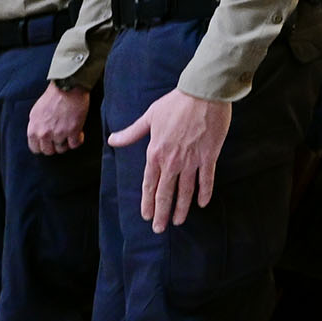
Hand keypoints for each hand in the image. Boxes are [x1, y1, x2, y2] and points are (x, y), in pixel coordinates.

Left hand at [29, 83, 92, 154]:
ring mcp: (58, 133)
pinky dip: (78, 140)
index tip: (49, 143)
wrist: (68, 86)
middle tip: (61, 138)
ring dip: (67, 142)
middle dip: (55, 146)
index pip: (35, 148)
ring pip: (62, 149)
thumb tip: (38, 135)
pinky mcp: (72, 131)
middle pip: (48, 151)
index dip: (43, 146)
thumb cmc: (53, 96)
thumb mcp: (36, 111)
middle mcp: (44, 133)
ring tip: (70, 134)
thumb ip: (36, 126)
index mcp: (33, 129)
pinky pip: (74, 145)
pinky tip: (79, 133)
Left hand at [109, 88, 233, 229]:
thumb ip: (132, 133)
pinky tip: (202, 203)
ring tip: (179, 221)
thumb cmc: (175, 102)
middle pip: (166, 192)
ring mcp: (192, 159)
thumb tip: (112, 140)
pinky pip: (206, 179)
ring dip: (182, 208)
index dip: (148, 202)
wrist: (203, 92)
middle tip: (160, 229)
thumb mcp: (150, 116)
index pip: (149, 184)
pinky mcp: (209, 155)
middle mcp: (172, 160)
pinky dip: (204, 192)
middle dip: (162, 212)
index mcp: (156, 152)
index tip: (147, 216)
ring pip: (186, 190)